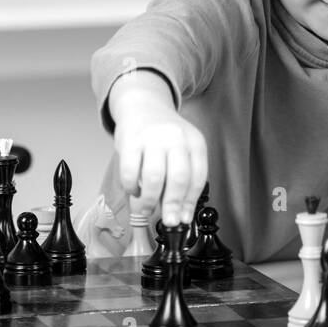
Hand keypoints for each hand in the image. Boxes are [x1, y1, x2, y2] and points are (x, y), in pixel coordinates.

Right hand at [108, 70, 207, 226]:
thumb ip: (183, 179)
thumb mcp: (183, 151)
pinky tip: (134, 190)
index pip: (197, 178)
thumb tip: (180, 214)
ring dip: (149, 200)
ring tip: (146, 208)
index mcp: (195, 143)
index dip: (190, 202)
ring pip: (154, 177)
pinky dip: (131, 187)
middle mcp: (176, 138)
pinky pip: (130, 171)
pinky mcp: (131, 140)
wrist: (144, 106)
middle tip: (168, 220)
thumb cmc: (164, 136)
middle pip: (178, 179)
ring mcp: (153, 138)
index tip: (184, 219)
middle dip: (172, 205)